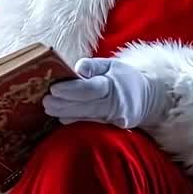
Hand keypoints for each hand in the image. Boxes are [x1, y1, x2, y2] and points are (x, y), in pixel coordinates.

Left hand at [42, 58, 168, 128]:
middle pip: (84, 107)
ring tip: (48, 108)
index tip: (54, 88)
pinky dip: (74, 120)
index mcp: (113, 85)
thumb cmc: (123, 78)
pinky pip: (90, 124)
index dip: (71, 90)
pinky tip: (61, 116)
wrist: (147, 97)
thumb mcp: (112, 65)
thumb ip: (93, 66)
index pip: (90, 89)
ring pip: (85, 118)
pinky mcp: (112, 128)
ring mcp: (113, 119)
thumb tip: (77, 68)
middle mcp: (114, 104)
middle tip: (45, 101)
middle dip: (62, 105)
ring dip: (64, 113)